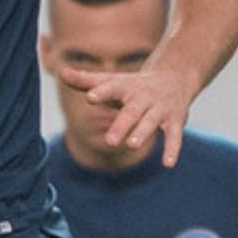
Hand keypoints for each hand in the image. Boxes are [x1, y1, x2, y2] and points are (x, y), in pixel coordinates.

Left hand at [60, 63, 199, 167]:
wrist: (176, 76)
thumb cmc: (134, 85)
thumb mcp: (111, 81)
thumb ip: (85, 81)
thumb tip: (61, 73)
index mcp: (125, 87)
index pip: (111, 88)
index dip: (101, 93)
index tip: (90, 97)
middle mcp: (143, 97)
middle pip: (131, 111)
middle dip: (121, 125)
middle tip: (110, 141)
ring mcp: (160, 109)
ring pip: (151, 121)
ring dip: (142, 133)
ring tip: (132, 145)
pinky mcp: (175, 120)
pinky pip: (174, 135)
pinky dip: (172, 149)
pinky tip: (168, 164)